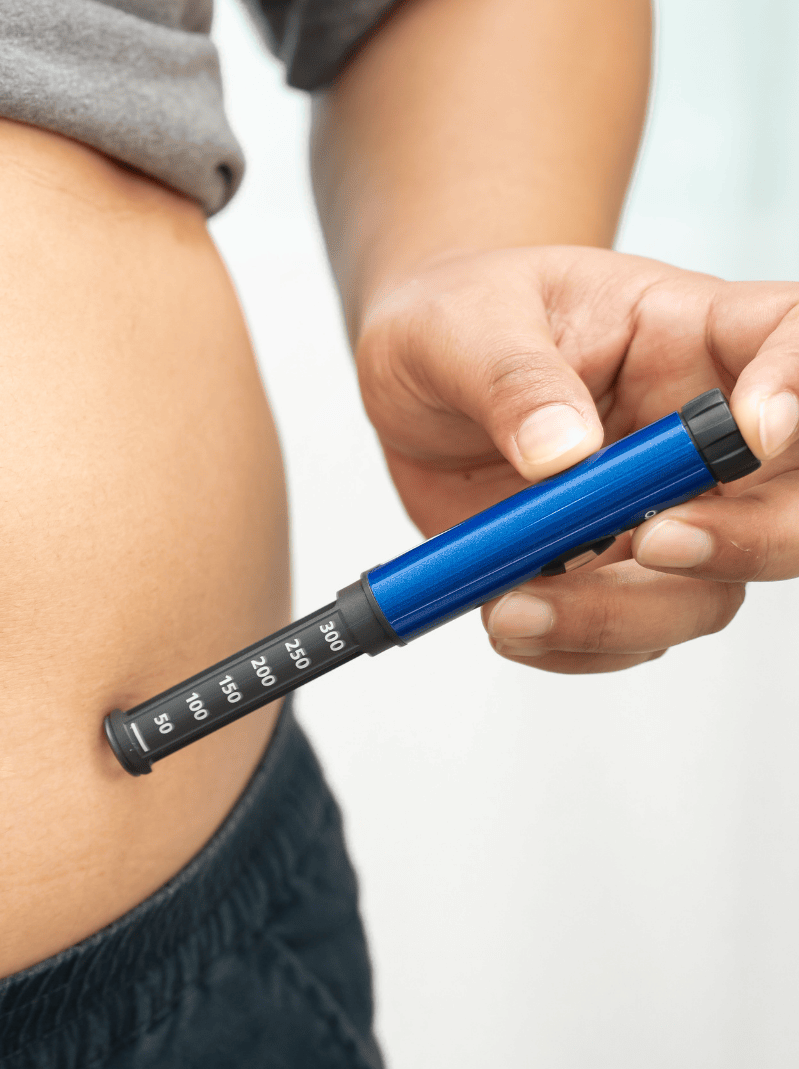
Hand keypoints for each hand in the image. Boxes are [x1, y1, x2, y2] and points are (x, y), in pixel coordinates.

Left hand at [353, 245, 798, 672]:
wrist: (409, 382)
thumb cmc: (454, 323)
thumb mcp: (458, 325)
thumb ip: (511, 378)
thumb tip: (560, 450)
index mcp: (688, 332)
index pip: (792, 339)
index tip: (753, 435)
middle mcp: (699, 433)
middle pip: (791, 495)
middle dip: (752, 539)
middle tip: (653, 545)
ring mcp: (666, 510)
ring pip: (711, 590)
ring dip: (626, 615)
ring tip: (514, 607)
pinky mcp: (612, 571)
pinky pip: (630, 632)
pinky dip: (574, 644)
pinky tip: (504, 618)